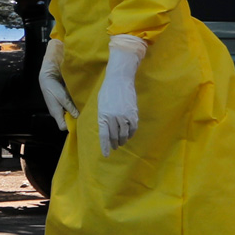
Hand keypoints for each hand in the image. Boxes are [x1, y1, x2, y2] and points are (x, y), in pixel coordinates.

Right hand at [37, 38, 79, 128]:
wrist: (48, 76)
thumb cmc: (53, 87)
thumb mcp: (62, 97)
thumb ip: (70, 107)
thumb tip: (78, 117)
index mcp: (56, 113)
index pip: (63, 126)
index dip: (71, 127)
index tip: (81, 124)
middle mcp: (58, 112)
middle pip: (67, 120)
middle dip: (76, 120)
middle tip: (86, 117)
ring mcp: (60, 106)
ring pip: (69, 113)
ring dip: (76, 112)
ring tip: (86, 110)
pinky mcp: (62, 101)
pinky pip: (70, 107)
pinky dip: (75, 106)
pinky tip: (82, 103)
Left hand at [96, 35, 147, 155]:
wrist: (119, 79)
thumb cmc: (107, 91)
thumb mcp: (101, 105)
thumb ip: (103, 117)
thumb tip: (106, 129)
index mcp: (103, 116)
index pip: (104, 136)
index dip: (105, 146)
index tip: (106, 154)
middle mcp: (113, 118)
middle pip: (115, 136)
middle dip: (114, 143)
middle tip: (114, 146)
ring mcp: (124, 116)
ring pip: (124, 134)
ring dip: (122, 140)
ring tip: (121, 142)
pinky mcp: (133, 114)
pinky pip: (133, 128)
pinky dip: (131, 133)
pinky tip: (128, 135)